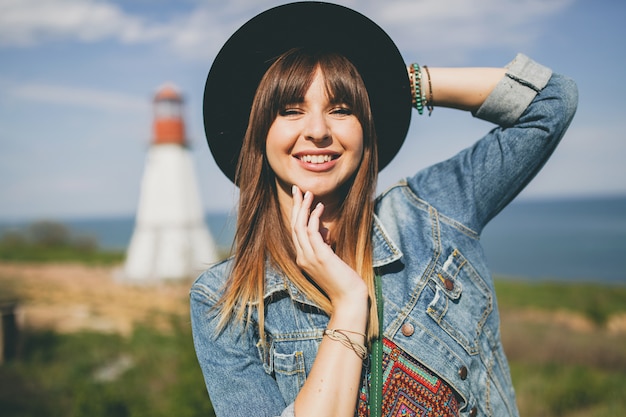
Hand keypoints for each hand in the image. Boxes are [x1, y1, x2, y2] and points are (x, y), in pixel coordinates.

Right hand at [290, 186, 367, 306]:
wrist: (348, 298)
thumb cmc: (343, 280)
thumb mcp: (330, 258)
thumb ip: (324, 244)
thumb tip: (324, 229)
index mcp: (303, 259)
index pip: (295, 232)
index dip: (297, 213)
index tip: (301, 198)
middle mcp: (302, 257)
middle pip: (294, 226)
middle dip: (296, 206)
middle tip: (297, 189)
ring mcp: (309, 257)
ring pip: (300, 226)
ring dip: (304, 208)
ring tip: (309, 194)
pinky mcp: (320, 256)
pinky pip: (312, 232)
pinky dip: (314, 217)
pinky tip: (320, 207)